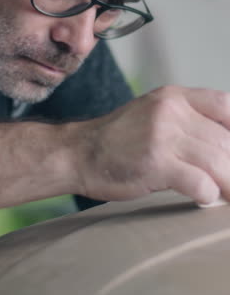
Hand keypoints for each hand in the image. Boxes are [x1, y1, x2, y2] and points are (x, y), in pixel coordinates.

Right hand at [75, 86, 229, 204]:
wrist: (79, 152)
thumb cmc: (119, 139)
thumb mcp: (154, 113)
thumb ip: (187, 121)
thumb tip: (223, 146)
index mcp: (174, 96)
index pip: (225, 105)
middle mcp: (171, 110)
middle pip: (225, 140)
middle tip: (229, 182)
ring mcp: (162, 135)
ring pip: (218, 161)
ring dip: (228, 184)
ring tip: (226, 194)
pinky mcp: (155, 162)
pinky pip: (199, 182)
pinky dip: (208, 194)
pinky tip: (203, 197)